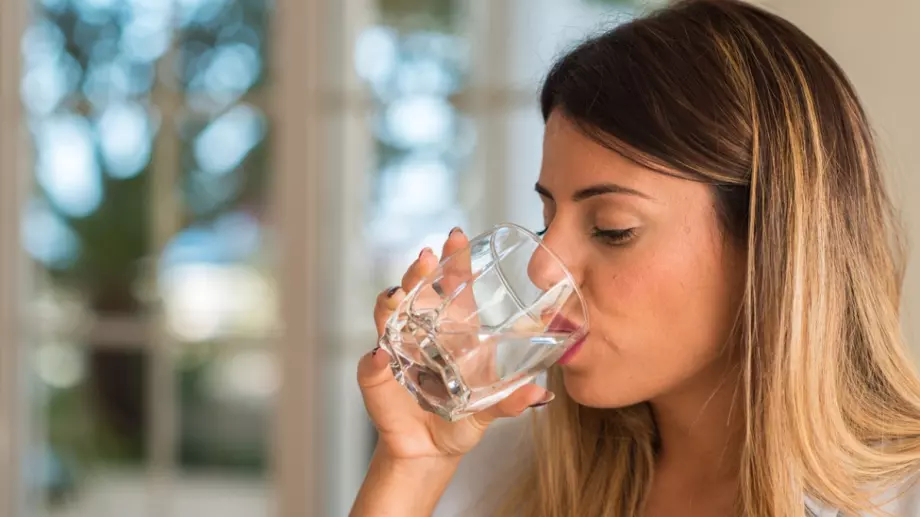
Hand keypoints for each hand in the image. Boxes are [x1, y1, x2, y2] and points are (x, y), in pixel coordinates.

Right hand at [357, 228, 554, 461]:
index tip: (458, 236)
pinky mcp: (377, 380)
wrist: (433, 450)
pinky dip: (373, 360)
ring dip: (390, 303)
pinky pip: (370, 367)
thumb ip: (512, 400)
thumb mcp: (491, 408)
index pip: (450, 286)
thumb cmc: (462, 418)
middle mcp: (419, 334)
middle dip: (419, 272)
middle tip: (428, 258)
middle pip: (414, 291)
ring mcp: (395, 353)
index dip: (453, 261)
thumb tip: (542, 394)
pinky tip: (379, 355)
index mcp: (450, 330)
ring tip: (398, 294)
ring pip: (386, 318)